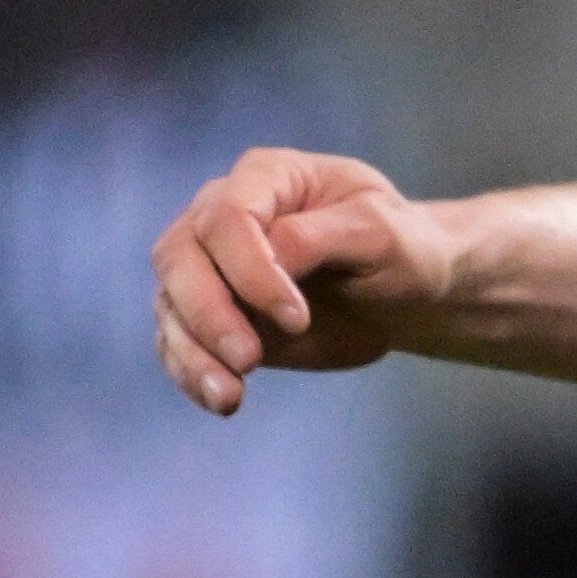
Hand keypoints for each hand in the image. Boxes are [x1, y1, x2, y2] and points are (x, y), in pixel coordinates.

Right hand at [149, 147, 443, 411]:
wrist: (405, 291)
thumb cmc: (400, 248)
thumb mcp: (382, 233)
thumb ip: (320, 237)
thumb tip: (270, 253)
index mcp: (266, 177)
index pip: (229, 216)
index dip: (250, 269)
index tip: (296, 317)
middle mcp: (221, 216)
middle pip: (180, 256)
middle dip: (209, 312)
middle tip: (250, 359)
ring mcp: (210, 266)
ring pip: (171, 303)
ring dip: (193, 352)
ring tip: (229, 396)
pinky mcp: (212, 316)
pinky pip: (181, 342)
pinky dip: (193, 373)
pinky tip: (222, 400)